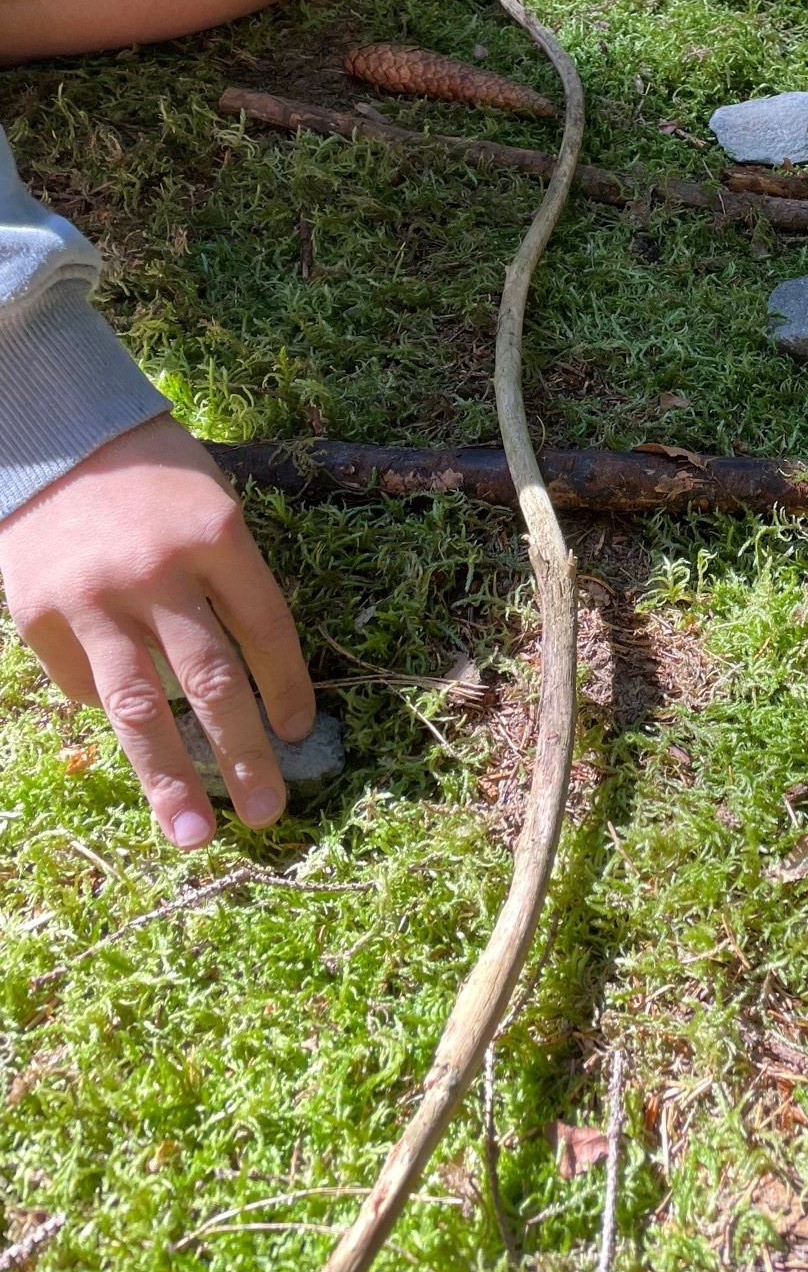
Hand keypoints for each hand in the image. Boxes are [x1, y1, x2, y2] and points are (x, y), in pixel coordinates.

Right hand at [0, 413, 315, 846]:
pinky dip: (110, 712)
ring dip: (171, 778)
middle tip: (270, 813)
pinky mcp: (41, 616)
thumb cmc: (153, 474)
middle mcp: (159, 572)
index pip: (267, 629)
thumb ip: (228, 584)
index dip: (289, 687)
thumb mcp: (212, 505)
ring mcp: (95, 598)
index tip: (301, 732)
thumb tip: (247, 685)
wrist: (56, 437)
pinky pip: (86, 685)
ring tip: (194, 834)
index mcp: (217, 536)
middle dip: (244, 754)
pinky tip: (128, 728)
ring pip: (141, 707)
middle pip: (213, 680)